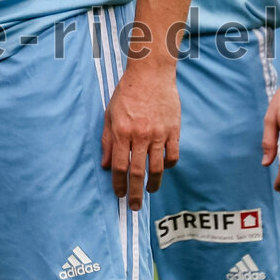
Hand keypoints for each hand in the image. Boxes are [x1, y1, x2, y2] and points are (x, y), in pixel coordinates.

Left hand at [102, 65, 179, 209]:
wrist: (151, 73)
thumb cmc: (128, 92)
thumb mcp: (110, 113)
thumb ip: (107, 140)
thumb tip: (106, 165)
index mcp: (122, 130)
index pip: (119, 166)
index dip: (118, 184)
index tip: (118, 194)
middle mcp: (140, 135)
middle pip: (137, 172)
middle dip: (135, 193)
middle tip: (134, 206)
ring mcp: (159, 133)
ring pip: (157, 168)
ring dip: (153, 184)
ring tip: (149, 191)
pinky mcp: (174, 130)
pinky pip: (172, 156)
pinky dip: (168, 166)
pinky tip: (162, 169)